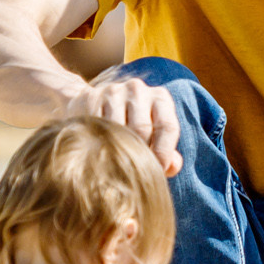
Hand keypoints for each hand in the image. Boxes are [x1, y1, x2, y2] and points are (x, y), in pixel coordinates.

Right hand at [60, 75, 181, 176]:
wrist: (95, 103)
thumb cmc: (132, 124)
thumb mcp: (153, 133)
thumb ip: (166, 152)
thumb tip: (172, 167)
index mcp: (160, 98)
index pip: (167, 126)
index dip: (164, 153)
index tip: (157, 171)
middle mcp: (138, 90)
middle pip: (142, 129)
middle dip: (139, 154)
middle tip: (133, 173)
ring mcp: (113, 92)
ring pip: (118, 129)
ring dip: (117, 152)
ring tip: (116, 167)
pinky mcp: (91, 98)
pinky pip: (97, 126)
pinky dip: (98, 144)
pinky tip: (99, 154)